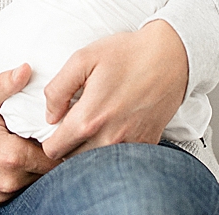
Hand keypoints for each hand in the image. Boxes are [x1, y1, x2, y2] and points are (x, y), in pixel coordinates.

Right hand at [0, 64, 55, 204]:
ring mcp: (0, 193)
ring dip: (32, 165)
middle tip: (40, 133)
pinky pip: (16, 188)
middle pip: (46, 169)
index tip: (55, 127)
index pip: (54, 154)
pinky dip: (17, 175)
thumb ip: (6, 84)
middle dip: (47, 152)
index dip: (58, 140)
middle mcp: (9, 180)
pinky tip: (8, 157)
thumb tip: (26, 69)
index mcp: (11, 156)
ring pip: (32, 180)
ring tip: (24, 143)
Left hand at [39, 20, 188, 159]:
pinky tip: (112, 129)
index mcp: (90, 118)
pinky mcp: (147, 144)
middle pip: (73, 161)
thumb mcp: (82, 59)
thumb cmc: (126, 54)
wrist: (170, 56)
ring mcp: (130, 145)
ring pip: (96, 164)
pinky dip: (111, 151)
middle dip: (67, 147)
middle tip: (70, 127)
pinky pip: (120, 159)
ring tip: (90, 128)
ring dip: (88, 151)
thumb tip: (50, 116)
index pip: (55, 150)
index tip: (53, 128)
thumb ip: (57, 89)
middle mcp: (110, 138)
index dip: (48, 140)